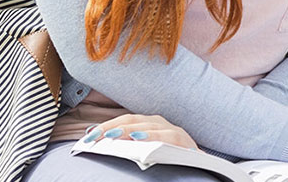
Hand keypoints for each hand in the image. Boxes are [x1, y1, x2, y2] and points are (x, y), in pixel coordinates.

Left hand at [82, 114, 196, 149]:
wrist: (200, 167)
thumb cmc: (169, 158)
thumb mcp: (146, 150)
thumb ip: (128, 144)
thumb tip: (100, 139)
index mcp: (150, 124)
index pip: (125, 120)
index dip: (106, 126)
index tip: (87, 137)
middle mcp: (161, 123)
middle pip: (133, 120)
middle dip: (111, 126)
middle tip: (92, 137)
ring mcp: (173, 130)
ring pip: (149, 125)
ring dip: (128, 129)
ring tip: (111, 135)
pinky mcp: (183, 140)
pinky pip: (167, 136)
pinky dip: (152, 136)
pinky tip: (138, 138)